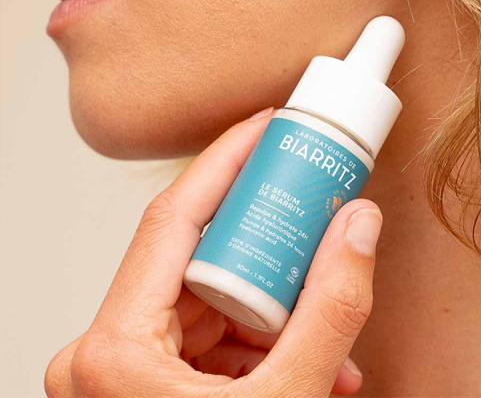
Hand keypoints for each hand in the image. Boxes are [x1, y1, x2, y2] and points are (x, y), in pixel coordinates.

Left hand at [44, 108, 381, 396]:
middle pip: (199, 259)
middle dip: (272, 240)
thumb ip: (332, 310)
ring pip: (210, 301)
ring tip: (332, 314)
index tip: (268, 125)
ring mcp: (123, 375)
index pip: (174, 219)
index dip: (227, 160)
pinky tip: (313, 361)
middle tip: (316, 205)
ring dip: (278, 303)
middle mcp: (104, 355)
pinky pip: (210, 341)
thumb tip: (360, 226)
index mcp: (113, 351)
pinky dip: (263, 343)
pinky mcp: (146, 391)